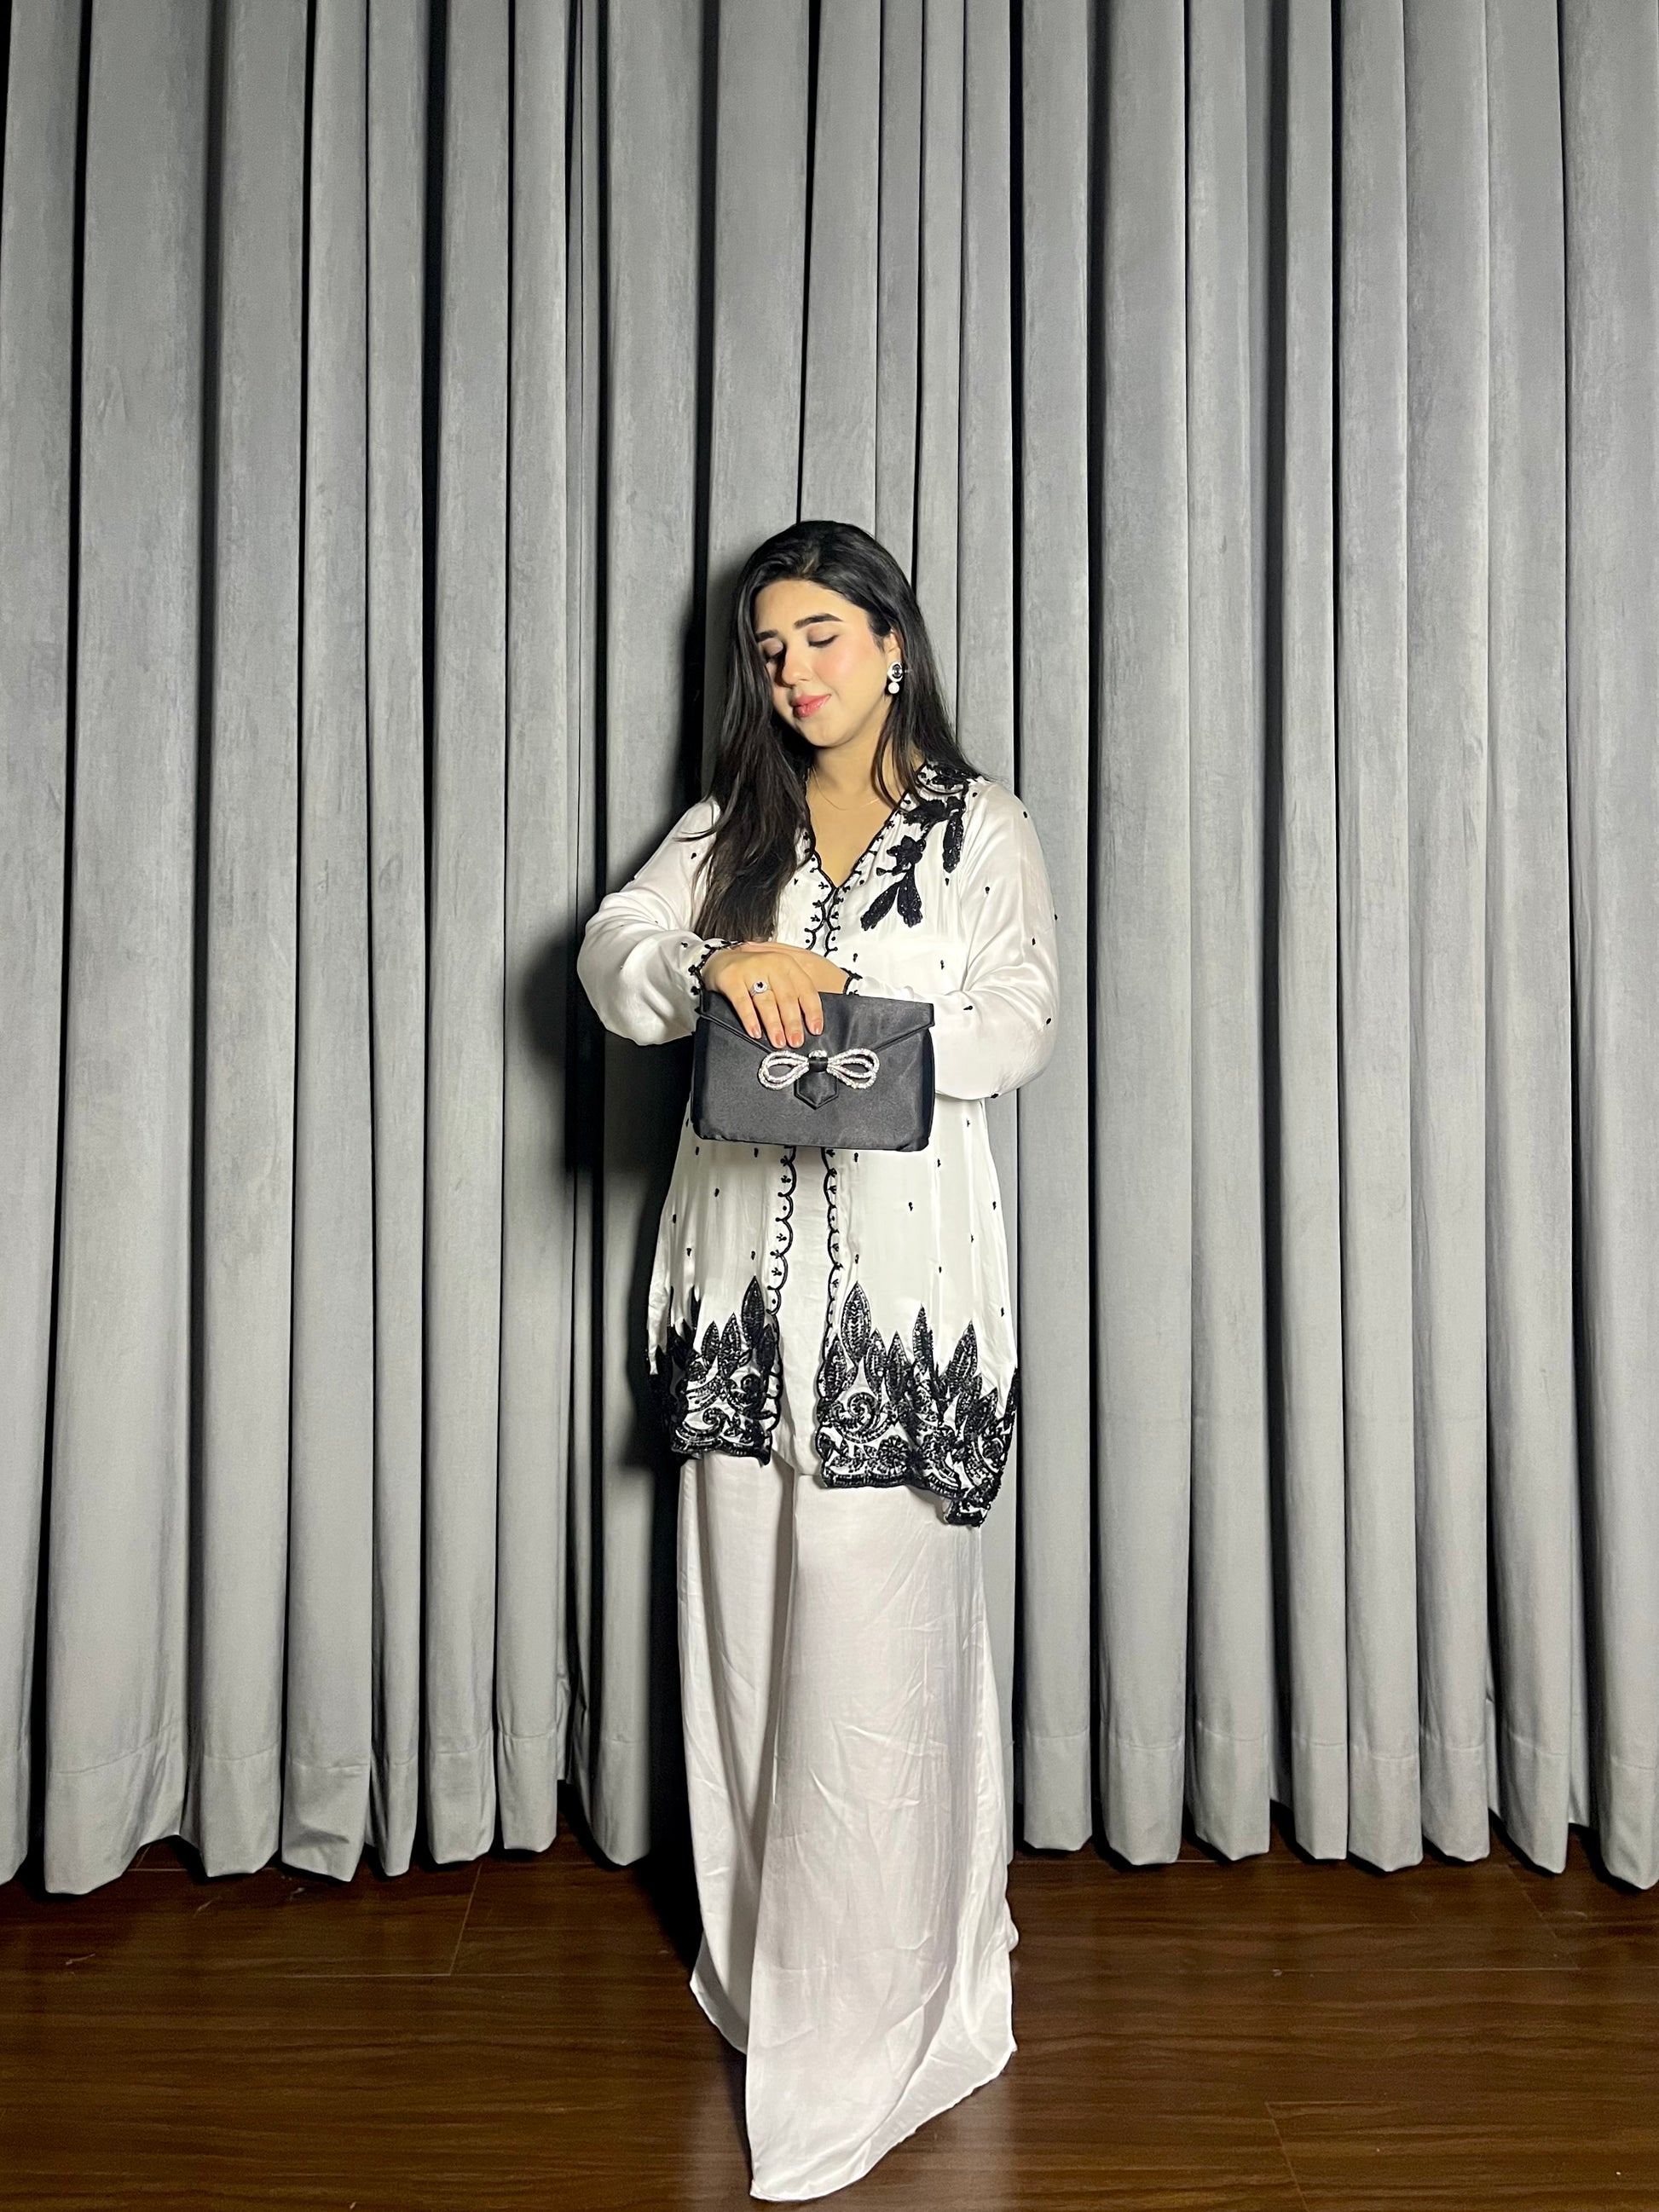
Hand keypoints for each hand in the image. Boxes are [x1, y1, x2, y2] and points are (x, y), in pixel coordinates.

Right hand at [701, 941, 850, 1047]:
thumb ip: (791, 995)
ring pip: (766, 1001)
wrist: (721, 960)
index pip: (806, 989)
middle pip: (787, 997)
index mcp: (788, 965)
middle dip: (793, 1023)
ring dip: (774, 1024)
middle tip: (795, 1041)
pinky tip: (755, 1032)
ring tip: (778, 1042)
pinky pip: (743, 1002)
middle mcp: (771, 963)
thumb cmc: (755, 973)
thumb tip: (807, 1025)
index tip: (815, 1030)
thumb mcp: (777, 977)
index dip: (812, 1011)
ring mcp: (750, 969)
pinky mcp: (732, 977)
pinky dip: (750, 1019)